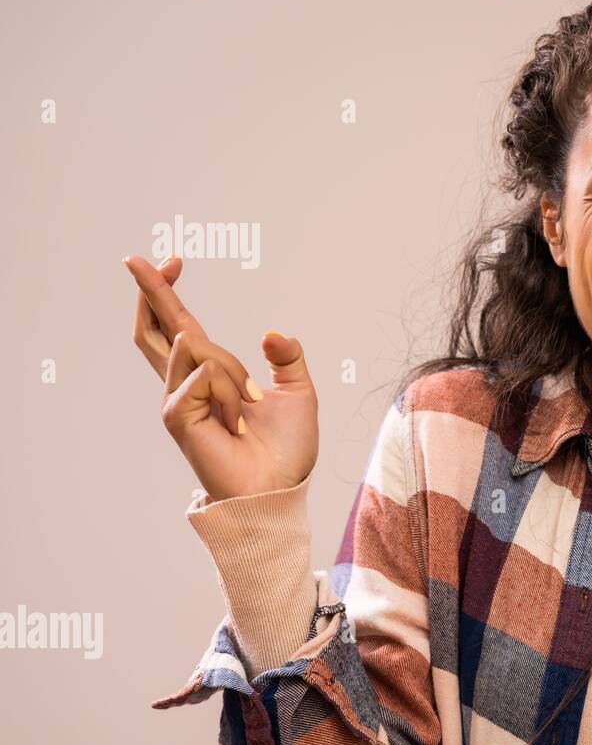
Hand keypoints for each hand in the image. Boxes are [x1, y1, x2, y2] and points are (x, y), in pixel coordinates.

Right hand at [123, 254, 319, 501]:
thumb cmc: (287, 448)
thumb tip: (271, 333)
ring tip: (247, 407)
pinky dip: (228, 390)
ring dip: (232, 371)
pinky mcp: (176, 416)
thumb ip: (287, 358)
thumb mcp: (299, 391)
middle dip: (150, 291)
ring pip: (197, 350)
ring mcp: (177, 400)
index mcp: (211, 375)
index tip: (170, 260)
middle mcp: (186, 385)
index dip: (168, 293)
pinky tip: (234, 420)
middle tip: (138, 258)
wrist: (281, 486)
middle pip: (153, 330)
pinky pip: (204, 376)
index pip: (179, 326)